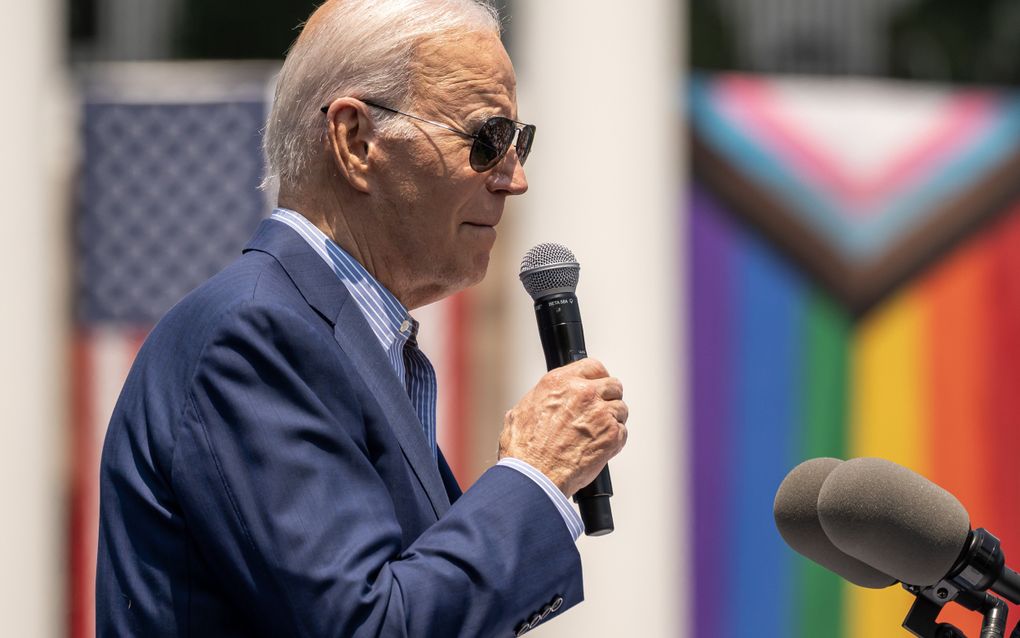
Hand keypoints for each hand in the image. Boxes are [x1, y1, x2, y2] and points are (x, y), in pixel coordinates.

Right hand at [498, 358, 627, 496]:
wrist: (536, 476)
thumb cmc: (525, 451)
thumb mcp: (520, 413)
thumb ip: (536, 401)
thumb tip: (537, 403)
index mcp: (560, 382)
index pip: (592, 366)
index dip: (597, 377)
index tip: (598, 386)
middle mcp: (583, 393)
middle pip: (612, 385)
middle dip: (608, 397)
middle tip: (600, 411)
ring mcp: (600, 413)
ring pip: (620, 408)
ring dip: (612, 420)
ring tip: (597, 433)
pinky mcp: (612, 435)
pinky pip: (622, 431)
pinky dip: (614, 440)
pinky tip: (599, 447)